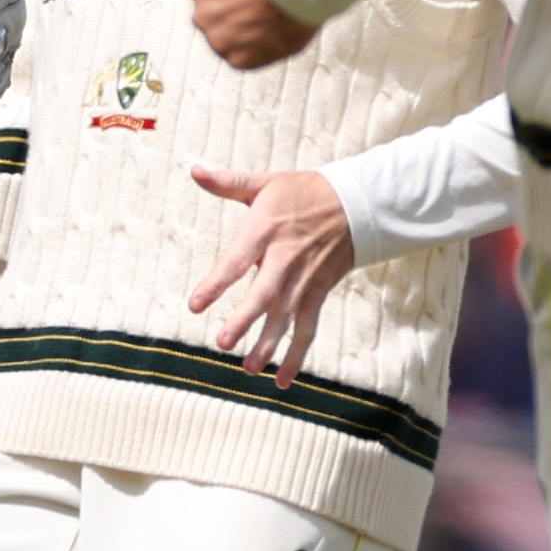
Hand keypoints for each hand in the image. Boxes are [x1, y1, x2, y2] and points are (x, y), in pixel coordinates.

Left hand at [187, 162, 355, 385]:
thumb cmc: (302, 193)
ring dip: (269, 345)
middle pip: (264, 294)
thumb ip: (228, 183)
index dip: (216, 283)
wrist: (355, 203)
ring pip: (286, 318)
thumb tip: (194, 170)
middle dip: (245, 320)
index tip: (195, 304)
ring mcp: (304, 280)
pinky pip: (308, 330)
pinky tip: (280, 381)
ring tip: (248, 369)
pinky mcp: (318, 294)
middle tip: (222, 343)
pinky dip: (297, 356)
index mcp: (265, 230)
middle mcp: (285, 259)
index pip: (236, 260)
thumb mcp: (266, 183)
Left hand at [190, 0, 314, 67]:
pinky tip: (272, 38)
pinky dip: (256, 51)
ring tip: (269, 23)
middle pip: (213, 17)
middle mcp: (202, 15)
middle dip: (232, 14)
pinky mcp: (239, 60)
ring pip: (227, 39)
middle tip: (258, 7)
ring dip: (243, 34)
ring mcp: (220, 41)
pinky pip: (244, 58)